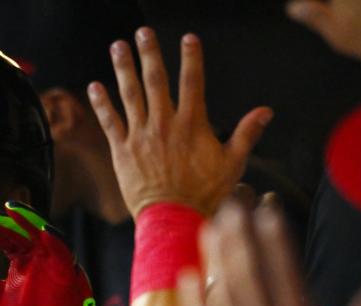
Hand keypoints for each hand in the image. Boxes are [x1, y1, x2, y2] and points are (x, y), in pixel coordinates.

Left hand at [0, 202, 104, 305]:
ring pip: (40, 231)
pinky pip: (63, 251)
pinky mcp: (69, 270)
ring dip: (26, 218)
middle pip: (13, 228)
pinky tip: (43, 230)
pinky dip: (55, 240)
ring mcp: (53, 258)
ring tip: (9, 208)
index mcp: (19, 255)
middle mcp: (36, 251)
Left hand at [88, 29, 271, 217]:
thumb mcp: (233, 164)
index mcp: (192, 124)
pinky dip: (101, 103)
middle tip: (143, 32)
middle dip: (150, 54)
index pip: (193, 82)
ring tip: (118, 46)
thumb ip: (247, 134)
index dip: (191, 58)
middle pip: (156, 81)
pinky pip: (109, 122)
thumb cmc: (204, 194)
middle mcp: (164, 124)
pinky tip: (94, 86)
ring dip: (123, 69)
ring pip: (130, 95)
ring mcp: (141, 136)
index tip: (188, 38)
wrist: (173, 217)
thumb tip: (266, 111)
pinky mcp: (122, 151)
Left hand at [176, 198, 360, 305]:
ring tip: (210, 226)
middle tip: (232, 205)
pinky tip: (187, 275)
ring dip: (215, 258)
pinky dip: (193, 301)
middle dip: (240, 237)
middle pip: (248, 275)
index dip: (275, 240)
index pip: (284, 274)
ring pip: (222, 294)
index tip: (267, 211)